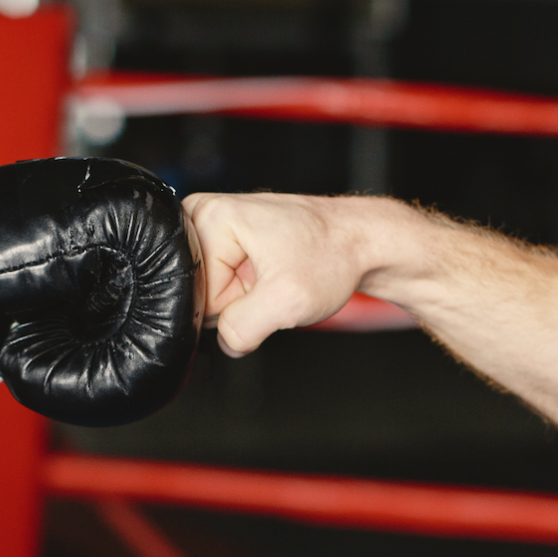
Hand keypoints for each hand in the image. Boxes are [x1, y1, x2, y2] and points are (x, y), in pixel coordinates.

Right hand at [184, 192, 406, 356]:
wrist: (362, 243)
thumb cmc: (333, 256)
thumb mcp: (287, 302)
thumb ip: (242, 328)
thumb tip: (225, 342)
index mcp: (209, 216)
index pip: (195, 291)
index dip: (232, 304)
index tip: (266, 287)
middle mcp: (205, 214)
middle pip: (198, 290)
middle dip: (237, 300)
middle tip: (272, 284)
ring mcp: (217, 226)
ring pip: (212, 291)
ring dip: (245, 298)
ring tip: (275, 277)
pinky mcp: (228, 240)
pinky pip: (224, 285)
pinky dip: (249, 291)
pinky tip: (271, 276)